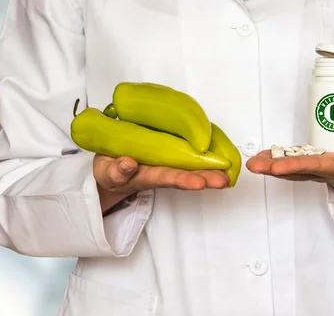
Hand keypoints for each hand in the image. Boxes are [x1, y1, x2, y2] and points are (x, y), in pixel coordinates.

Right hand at [94, 154, 229, 212]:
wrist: (110, 165)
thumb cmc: (110, 170)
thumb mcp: (107, 172)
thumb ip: (116, 170)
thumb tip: (128, 163)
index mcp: (146, 175)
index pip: (167, 178)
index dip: (183, 180)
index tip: (199, 184)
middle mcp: (162, 170)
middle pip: (186, 175)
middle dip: (205, 178)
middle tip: (223, 181)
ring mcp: (167, 161)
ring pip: (191, 165)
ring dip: (209, 169)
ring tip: (227, 171)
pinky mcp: (170, 151)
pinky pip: (189, 151)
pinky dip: (205, 151)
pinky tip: (220, 150)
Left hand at [246, 138, 333, 232]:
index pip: (315, 167)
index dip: (295, 167)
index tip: (277, 167)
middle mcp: (322, 171)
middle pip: (295, 170)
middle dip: (273, 168)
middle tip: (254, 166)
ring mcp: (314, 168)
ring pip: (289, 167)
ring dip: (270, 165)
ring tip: (252, 162)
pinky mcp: (311, 163)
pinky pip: (291, 162)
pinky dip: (275, 159)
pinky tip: (261, 157)